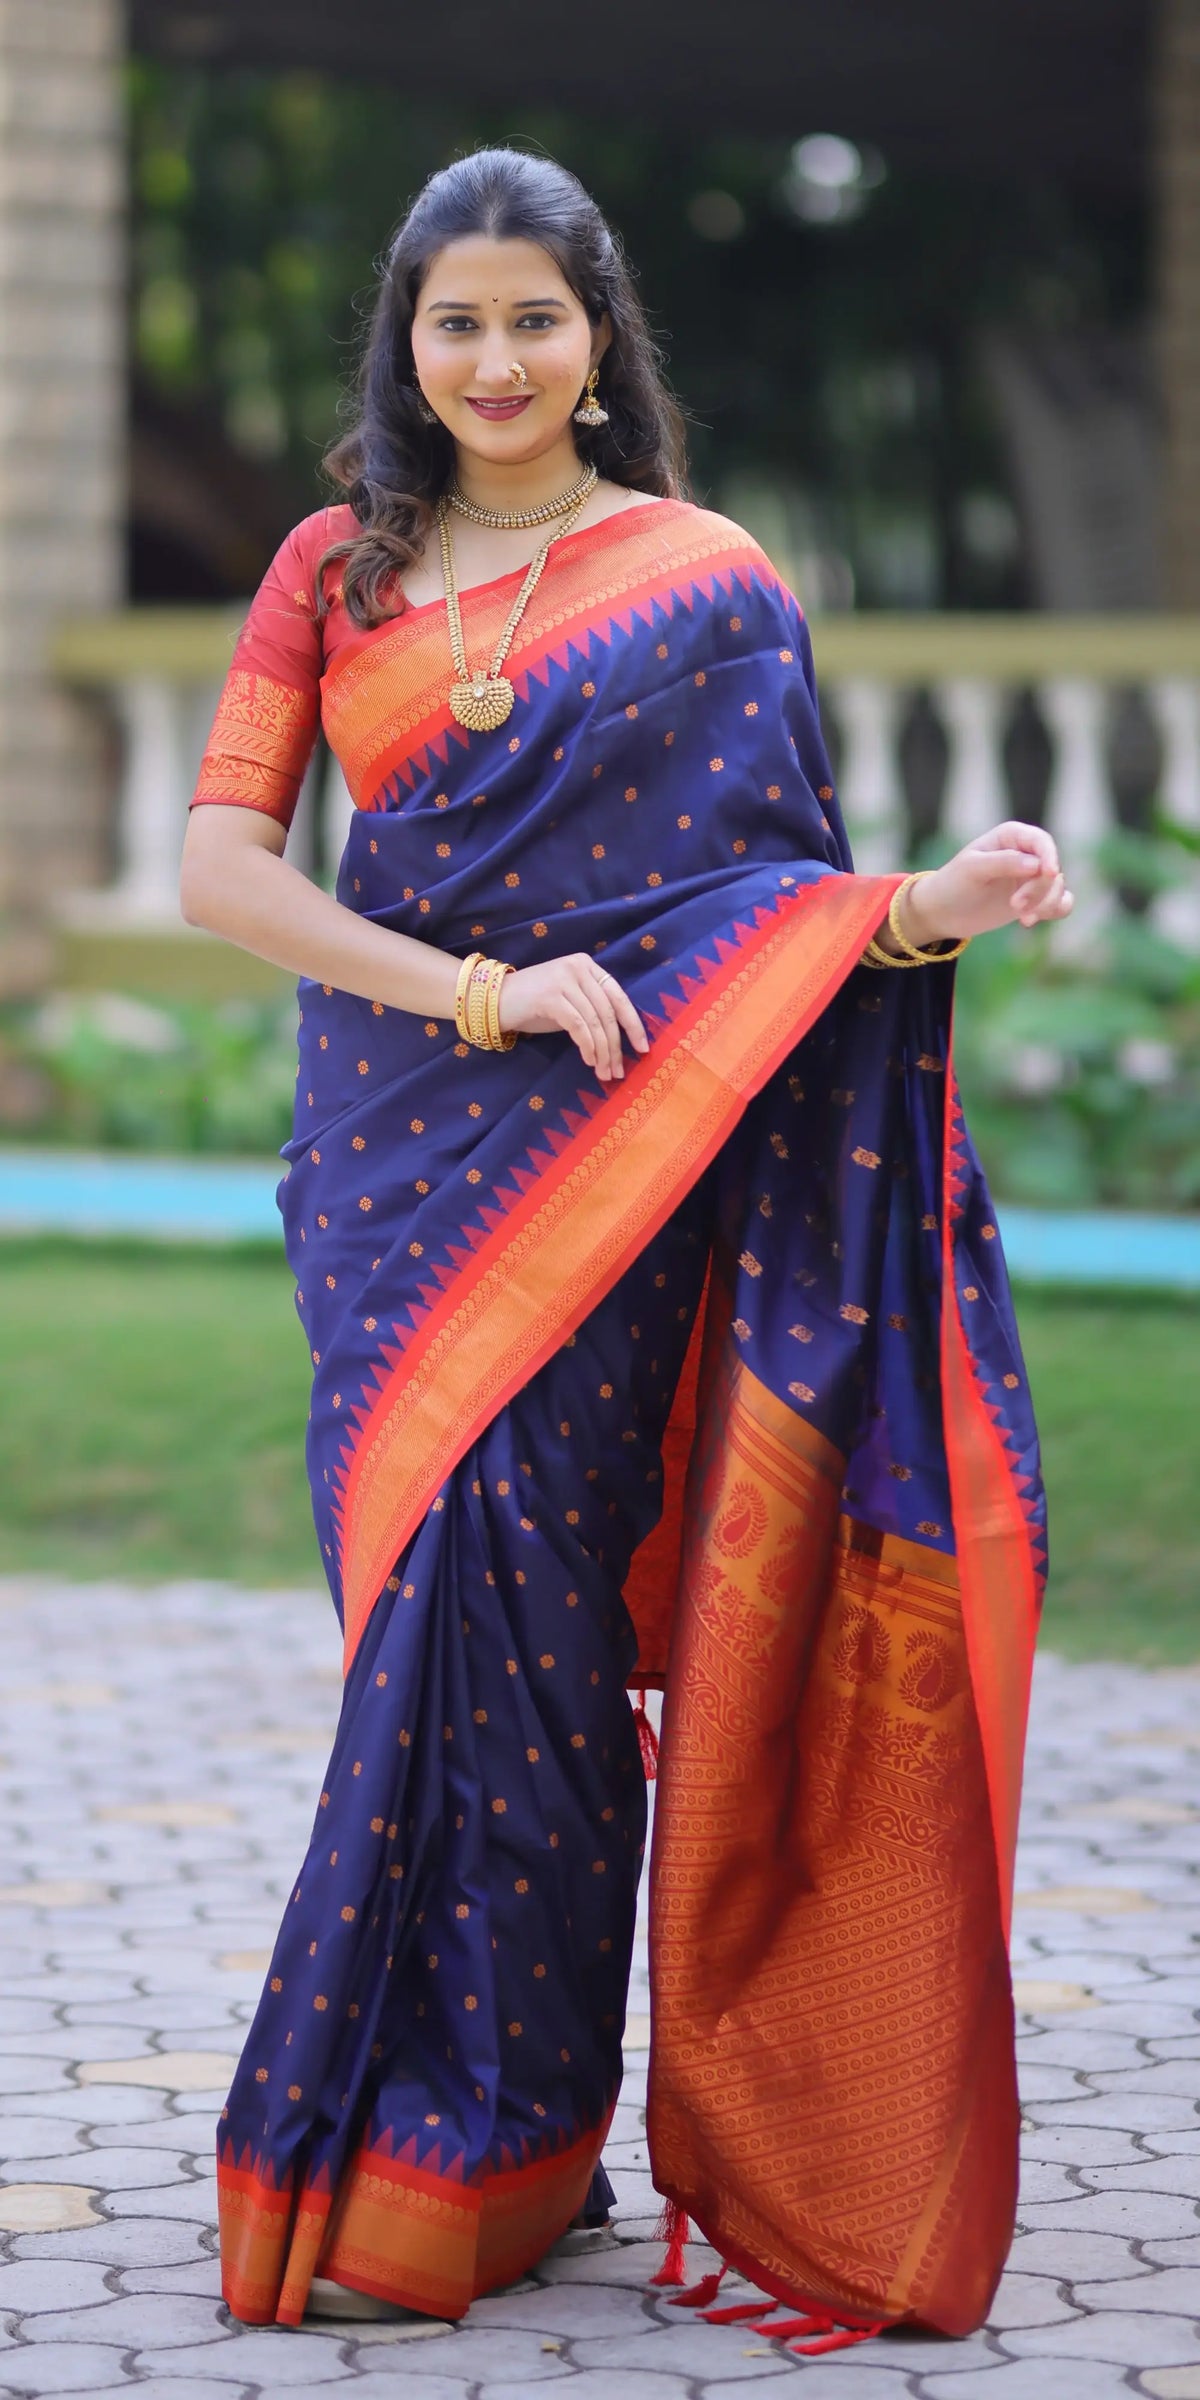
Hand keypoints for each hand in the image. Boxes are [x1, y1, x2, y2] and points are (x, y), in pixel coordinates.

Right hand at [497, 953, 648, 1082]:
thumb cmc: (533, 1005)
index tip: (643, 1049)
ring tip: (604, 1073)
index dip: (633, 1025)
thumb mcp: (569, 1001)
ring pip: (595, 1022)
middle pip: (608, 1012)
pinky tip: (589, 1061)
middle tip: (618, 1071)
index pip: (619, 997)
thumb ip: (592, 1009)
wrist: (494, 1000)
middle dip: (616, 1046)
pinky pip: (578, 1026)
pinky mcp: (550, 996)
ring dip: (602, 1052)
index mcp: (587, 966)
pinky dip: (587, 1046)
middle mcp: (578, 968)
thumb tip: (618, 1040)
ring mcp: (564, 980)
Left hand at [901, 821, 1073, 946]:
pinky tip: (1029, 921)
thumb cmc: (953, 884)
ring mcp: (1032, 877)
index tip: (1049, 874)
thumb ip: (1003, 862)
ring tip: (1023, 918)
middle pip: (1052, 868)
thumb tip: (1037, 864)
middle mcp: (1026, 853)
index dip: (1050, 856)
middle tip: (1016, 906)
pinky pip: (1060, 903)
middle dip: (1039, 889)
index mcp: (1011, 836)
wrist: (943, 913)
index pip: (1041, 841)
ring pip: (1058, 887)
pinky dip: (1053, 911)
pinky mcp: (1035, 898)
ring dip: (1045, 903)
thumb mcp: (972, 869)